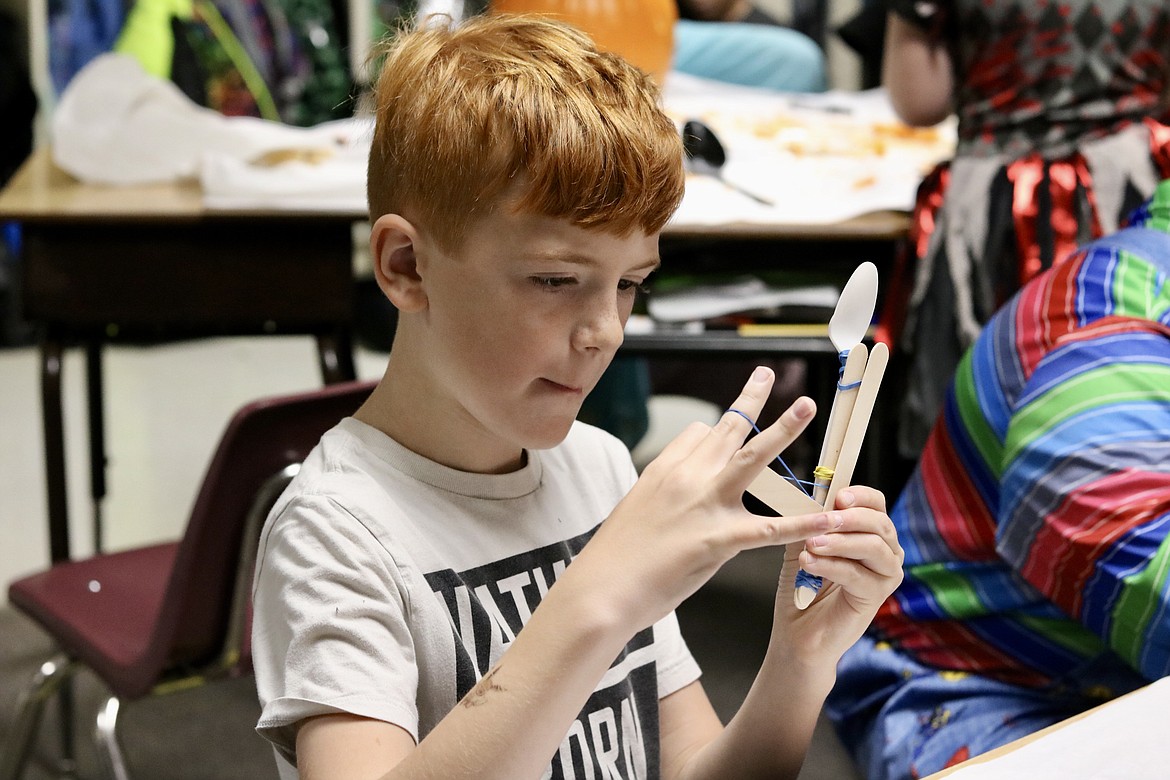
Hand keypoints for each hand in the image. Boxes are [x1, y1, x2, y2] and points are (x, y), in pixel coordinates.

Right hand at [567, 366, 838, 634]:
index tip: (728, 430)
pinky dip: (801, 523)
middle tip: (768, 374)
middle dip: (751, 398)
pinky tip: (826, 520)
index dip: (718, 430)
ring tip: (807, 408)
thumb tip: (684, 488)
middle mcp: (686, 477)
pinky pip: (769, 527)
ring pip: (753, 457)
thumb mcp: (635, 507)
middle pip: (726, 427)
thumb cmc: (616, 557)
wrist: (601, 588)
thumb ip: (665, 491)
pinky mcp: (717, 539)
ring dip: (784, 429)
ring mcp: (704, 505)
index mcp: (664, 469)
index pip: (699, 432)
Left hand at [773, 485, 902, 664]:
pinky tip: (809, 563)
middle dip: (849, 518)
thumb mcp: (803, 542)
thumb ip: (812, 521)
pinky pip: (859, 574)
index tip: (837, 496)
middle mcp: (886, 551)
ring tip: (810, 545)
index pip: (876, 503)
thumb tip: (813, 495)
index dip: (860, 496)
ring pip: (874, 546)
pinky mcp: (877, 596)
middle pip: (880, 523)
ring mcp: (886, 574)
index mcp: (869, 532)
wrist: (797, 631)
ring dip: (839, 542)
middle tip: (822, 521)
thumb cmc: (802, 584)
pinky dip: (831, 566)